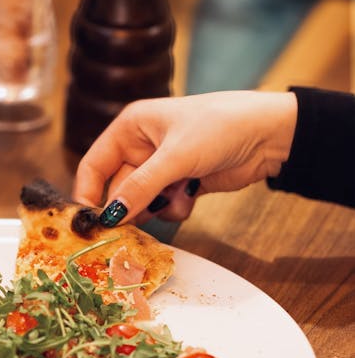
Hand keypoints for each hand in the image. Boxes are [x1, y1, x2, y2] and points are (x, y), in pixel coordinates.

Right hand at [74, 91, 297, 223]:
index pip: (94, 166)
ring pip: (141, 202)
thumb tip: (109, 216)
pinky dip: (175, 208)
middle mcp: (141, 147)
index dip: (88, 195)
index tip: (89, 224)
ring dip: (156, 208)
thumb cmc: (220, 127)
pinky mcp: (181, 183)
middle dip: (129, 208)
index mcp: (130, 128)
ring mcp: (161, 167)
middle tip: (132, 230)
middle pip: (117, 190)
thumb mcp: (176, 156)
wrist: (269, 134)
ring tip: (177, 199)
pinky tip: (192, 197)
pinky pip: (163, 206)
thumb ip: (140, 188)